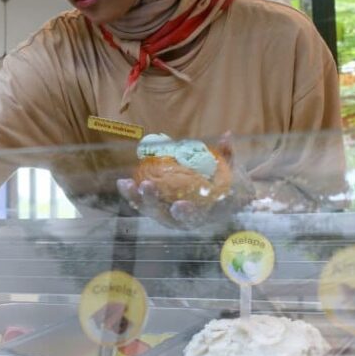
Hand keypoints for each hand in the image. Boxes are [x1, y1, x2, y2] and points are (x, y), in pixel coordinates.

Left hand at [117, 135, 253, 227]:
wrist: (218, 200)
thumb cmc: (226, 187)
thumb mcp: (231, 172)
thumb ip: (228, 156)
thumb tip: (227, 135)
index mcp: (202, 216)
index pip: (193, 219)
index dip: (186, 214)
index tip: (179, 206)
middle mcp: (182, 220)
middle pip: (164, 215)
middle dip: (153, 201)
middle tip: (147, 186)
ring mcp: (166, 216)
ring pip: (149, 210)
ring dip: (136, 198)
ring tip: (126, 183)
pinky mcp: (156, 208)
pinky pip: (142, 203)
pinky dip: (132, 194)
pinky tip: (123, 183)